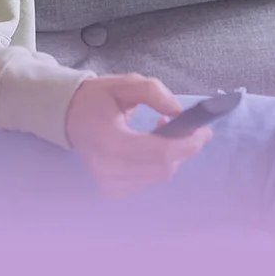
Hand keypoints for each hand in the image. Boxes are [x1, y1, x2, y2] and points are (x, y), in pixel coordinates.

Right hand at [65, 73, 211, 200]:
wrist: (69, 118)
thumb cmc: (97, 99)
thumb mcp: (124, 84)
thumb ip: (152, 92)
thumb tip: (178, 111)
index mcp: (110, 142)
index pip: (159, 153)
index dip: (187, 144)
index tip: (204, 130)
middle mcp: (110, 170)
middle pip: (164, 167)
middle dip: (183, 147)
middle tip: (189, 126)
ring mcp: (111, 184)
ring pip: (160, 175)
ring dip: (171, 154)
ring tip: (164, 130)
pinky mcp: (114, 191)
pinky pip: (149, 180)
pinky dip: (158, 163)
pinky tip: (151, 146)